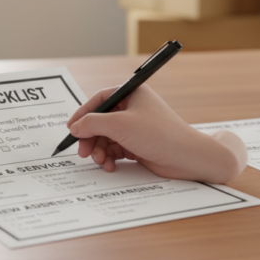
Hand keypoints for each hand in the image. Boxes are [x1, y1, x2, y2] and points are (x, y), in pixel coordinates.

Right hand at [66, 84, 246, 182]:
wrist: (187, 158)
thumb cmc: (160, 134)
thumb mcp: (121, 125)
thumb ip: (93, 123)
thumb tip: (75, 127)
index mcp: (132, 94)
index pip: (100, 100)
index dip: (83, 114)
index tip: (71, 128)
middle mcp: (134, 108)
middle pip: (101, 121)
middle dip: (91, 137)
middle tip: (83, 152)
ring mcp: (136, 127)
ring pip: (107, 137)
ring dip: (100, 150)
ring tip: (101, 161)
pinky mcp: (139, 144)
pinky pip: (116, 149)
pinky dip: (110, 157)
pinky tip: (110, 165)